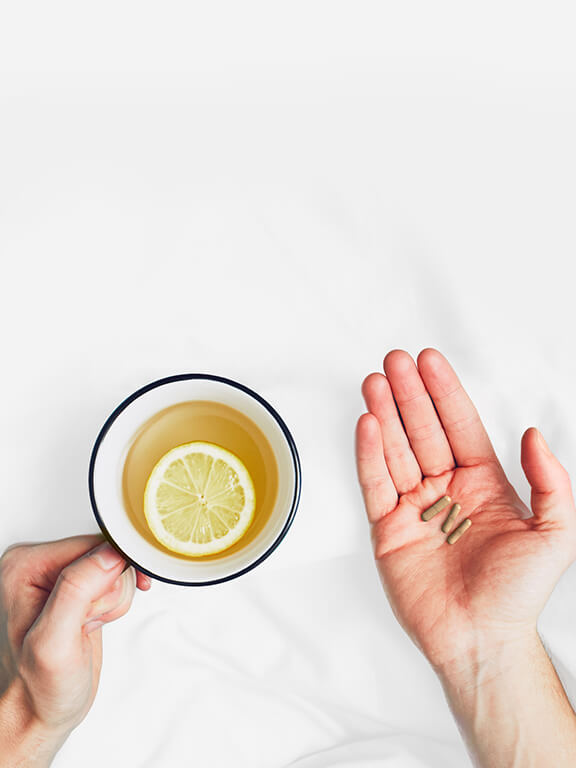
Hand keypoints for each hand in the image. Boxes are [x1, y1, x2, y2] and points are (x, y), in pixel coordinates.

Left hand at [0, 535, 150, 763]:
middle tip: (86, 623)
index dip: (108, 576)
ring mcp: (57, 578)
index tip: (96, 607)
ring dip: (111, 602)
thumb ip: (78, 590)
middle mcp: (37, 566)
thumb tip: (108, 555)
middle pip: (106, 554)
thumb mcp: (54, 642)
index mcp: (24, 566)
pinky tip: (92, 624)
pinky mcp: (75, 590)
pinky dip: (112, 605)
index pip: (92, 544)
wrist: (36, 714)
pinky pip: (114, 580)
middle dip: (109, 593)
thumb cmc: (35, 689)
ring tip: (86, 627)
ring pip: (114, 568)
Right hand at [355, 348, 575, 671]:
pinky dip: (370, 453)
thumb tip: (533, 436)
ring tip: (374, 382)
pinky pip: (376, 483)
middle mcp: (446, 491)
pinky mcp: (387, 529)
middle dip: (409, 394)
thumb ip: (551, 482)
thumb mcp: (555, 534)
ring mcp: (414, 508)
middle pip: (423, 430)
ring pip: (396, 450)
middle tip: (395, 361)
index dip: (445, 393)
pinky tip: (368, 424)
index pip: (460, 426)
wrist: (481, 641)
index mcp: (484, 485)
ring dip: (385, 414)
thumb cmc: (518, 595)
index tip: (430, 363)